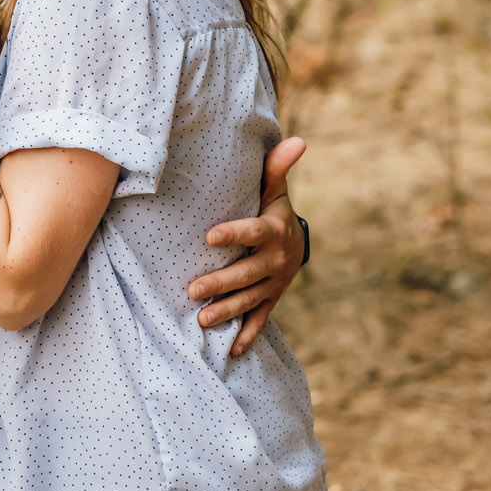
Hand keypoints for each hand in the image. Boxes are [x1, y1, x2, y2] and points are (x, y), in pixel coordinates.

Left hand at [189, 136, 305, 356]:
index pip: (252, 231)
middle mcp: (275, 261)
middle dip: (220, 283)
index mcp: (274, 231)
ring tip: (202, 319)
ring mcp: (273, 284)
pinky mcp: (271, 300)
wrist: (296, 243)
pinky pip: (260, 320)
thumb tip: (297, 139)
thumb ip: (276, 168)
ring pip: (249, 300)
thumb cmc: (273, 210)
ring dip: (227, 311)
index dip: (233, 234)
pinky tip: (232, 351)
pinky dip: (248, 335)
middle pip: (246, 274)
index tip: (208, 236)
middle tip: (192, 289)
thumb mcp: (275, 191)